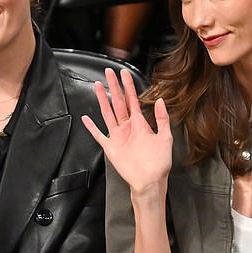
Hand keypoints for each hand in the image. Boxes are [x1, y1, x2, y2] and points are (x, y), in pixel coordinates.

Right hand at [82, 68, 172, 195]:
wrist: (150, 180)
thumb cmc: (160, 162)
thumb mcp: (165, 138)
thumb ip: (162, 119)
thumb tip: (160, 100)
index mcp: (140, 124)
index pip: (133, 100)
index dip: (128, 86)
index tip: (123, 73)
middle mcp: (128, 127)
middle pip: (118, 102)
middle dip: (114, 87)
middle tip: (108, 72)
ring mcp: (118, 136)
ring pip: (108, 113)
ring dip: (102, 100)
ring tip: (98, 86)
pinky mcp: (110, 147)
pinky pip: (99, 135)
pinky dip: (92, 127)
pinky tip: (85, 118)